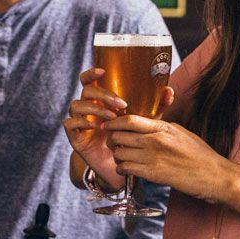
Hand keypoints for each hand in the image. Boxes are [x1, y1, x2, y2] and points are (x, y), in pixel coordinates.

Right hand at [64, 66, 161, 190]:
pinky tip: (96, 127)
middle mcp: (87, 108)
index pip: (89, 80)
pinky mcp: (74, 136)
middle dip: (103, 94)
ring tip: (112, 117)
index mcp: (100, 100)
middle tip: (121, 104)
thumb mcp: (144, 122)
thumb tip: (170, 90)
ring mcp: (79, 121)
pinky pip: (69, 123)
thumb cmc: (128, 140)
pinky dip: (81, 122)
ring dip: (94, 108)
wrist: (118, 167)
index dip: (92, 73)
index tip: (103, 71)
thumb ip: (156, 106)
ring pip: (76, 105)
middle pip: (86, 90)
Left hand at [108, 112, 236, 203]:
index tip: (107, 125)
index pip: (129, 120)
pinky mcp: (153, 174)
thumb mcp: (180, 133)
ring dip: (117, 157)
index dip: (114, 122)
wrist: (214, 175)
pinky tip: (128, 170)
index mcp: (163, 127)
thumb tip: (145, 124)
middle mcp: (155, 140)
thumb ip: (161, 127)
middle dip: (112, 140)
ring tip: (123, 159)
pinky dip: (122, 169)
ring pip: (119, 153)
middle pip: (119, 136)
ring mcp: (153, 157)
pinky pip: (126, 168)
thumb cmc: (199, 154)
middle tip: (113, 145)